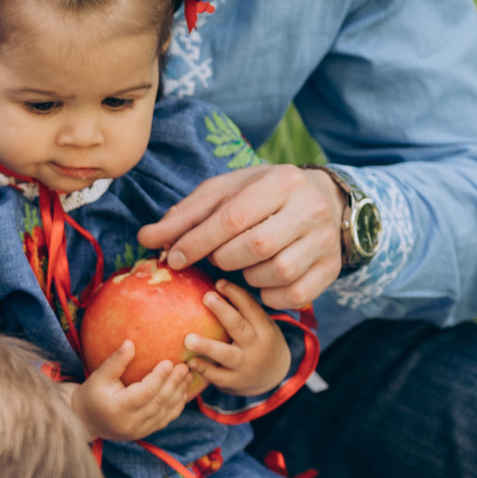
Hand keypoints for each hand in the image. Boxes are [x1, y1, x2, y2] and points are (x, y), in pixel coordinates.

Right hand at [72, 342, 193, 442]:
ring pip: (165, 411)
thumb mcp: (98, 377)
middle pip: (159, 401)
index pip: (145, 392)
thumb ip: (115, 362)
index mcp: (118, 408)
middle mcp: (130, 423)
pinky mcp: (145, 433)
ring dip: (179, 393)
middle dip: (174, 382)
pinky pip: (165, 419)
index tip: (169, 361)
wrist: (86, 421)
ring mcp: (139, 431)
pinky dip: (176, 406)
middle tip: (184, 366)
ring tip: (188, 376)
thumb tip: (130, 343)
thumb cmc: (91, 395)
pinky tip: (183, 392)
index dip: (159, 377)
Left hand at [135, 165, 344, 309]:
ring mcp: (325, 241)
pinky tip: (260, 280)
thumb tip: (145, 238)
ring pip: (275, 273)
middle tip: (214, 257)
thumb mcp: (224, 195)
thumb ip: (185, 216)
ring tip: (240, 264)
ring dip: (246, 277)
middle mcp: (311, 209)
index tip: (173, 257)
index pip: (233, 218)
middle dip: (222, 258)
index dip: (197, 242)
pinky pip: (293, 296)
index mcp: (282, 182)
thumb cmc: (260, 197)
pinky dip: (268, 295)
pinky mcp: (331, 269)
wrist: (321, 201)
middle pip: (254, 247)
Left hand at [185, 282, 289, 397]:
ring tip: (188, 339)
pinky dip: (204, 369)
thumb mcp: (261, 325)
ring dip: (207, 346)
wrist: (274, 377)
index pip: (251, 308)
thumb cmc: (259, 342)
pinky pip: (218, 376)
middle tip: (206, 297)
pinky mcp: (235, 382)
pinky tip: (189, 361)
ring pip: (227, 354)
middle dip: (223, 311)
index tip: (218, 283)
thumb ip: (243, 310)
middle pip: (239, 327)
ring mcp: (246, 365)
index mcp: (264, 328)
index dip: (235, 294)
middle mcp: (257, 346)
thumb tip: (214, 283)